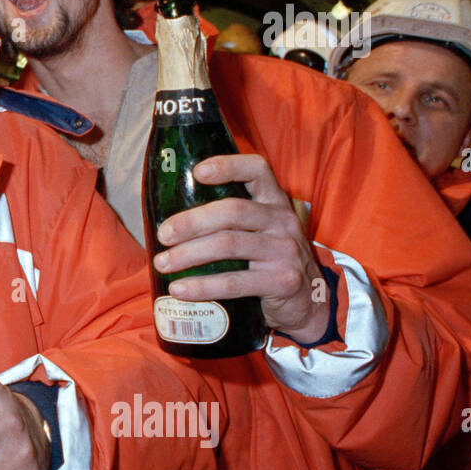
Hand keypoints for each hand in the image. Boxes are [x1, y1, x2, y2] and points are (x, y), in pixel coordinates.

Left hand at [153, 153, 327, 343]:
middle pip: (232, 211)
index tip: (196, 172)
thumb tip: (170, 223)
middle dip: (191, 222)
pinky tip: (179, 289)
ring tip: (162, 263)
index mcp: (275, 203)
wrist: (308, 303)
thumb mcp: (260, 233)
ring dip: (188, 254)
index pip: (257, 170)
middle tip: (163, 235)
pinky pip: (235, 282)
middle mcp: (283, 222)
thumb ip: (231, 221)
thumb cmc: (268, 262)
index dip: (228, 166)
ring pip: (228, 245)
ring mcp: (285, 251)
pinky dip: (202, 286)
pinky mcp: (283, 282)